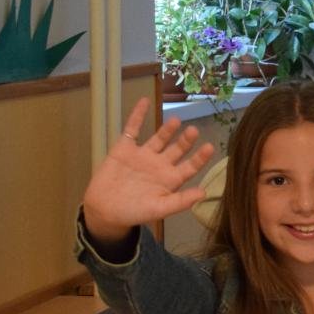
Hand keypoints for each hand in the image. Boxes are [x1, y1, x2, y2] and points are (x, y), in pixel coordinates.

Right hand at [82, 98, 215, 243]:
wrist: (103, 210)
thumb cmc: (134, 212)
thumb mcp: (158, 209)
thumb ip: (180, 201)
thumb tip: (204, 193)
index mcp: (171, 179)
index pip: (190, 166)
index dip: (200, 157)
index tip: (210, 147)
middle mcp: (160, 164)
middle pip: (177, 149)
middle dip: (185, 140)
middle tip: (193, 130)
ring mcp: (143, 155)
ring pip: (158, 138)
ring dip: (167, 130)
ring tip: (176, 121)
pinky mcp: (124, 149)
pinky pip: (132, 129)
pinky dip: (137, 115)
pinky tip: (144, 101)